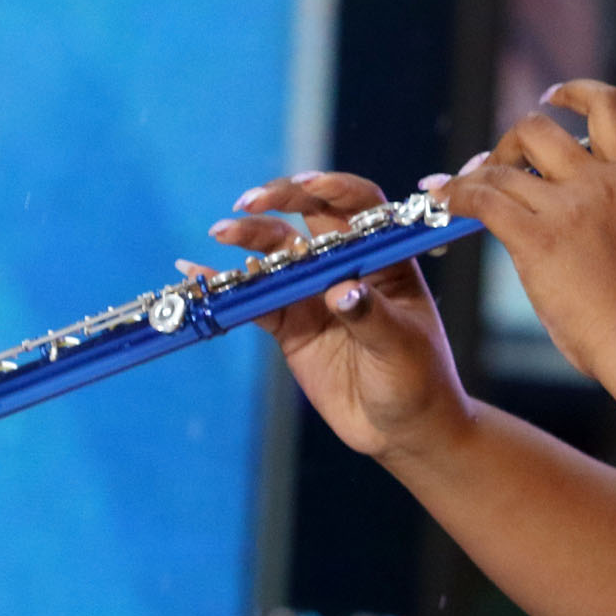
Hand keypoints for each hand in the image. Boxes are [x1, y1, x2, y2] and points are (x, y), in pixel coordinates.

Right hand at [199, 171, 467, 458]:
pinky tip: (197, 274)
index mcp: (385, 259)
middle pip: (310, 217)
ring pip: (277, 254)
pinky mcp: (291, 325)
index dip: (335, 188)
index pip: (362, 206)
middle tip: (248, 202)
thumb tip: (340, 291)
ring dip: (249, 238)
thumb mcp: (402, 347)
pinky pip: (255, 299)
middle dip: (279, 201)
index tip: (308, 184)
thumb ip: (370, 316)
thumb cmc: (418, 381)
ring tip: (222, 232)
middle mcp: (347, 266)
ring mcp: (315, 293)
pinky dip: (228, 286)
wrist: (402, 430)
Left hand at [443, 81, 615, 379]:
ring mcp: (568, 208)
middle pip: (539, 129)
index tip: (552, 97)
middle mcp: (600, 182)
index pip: (610, 106)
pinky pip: (483, 201)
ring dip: (474, 175)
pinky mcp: (537, 240)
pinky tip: (443, 204)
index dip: (576, 92)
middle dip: (509, 143)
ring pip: (502, 167)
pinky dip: (456, 197)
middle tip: (497, 167)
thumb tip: (594, 206)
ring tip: (457, 191)